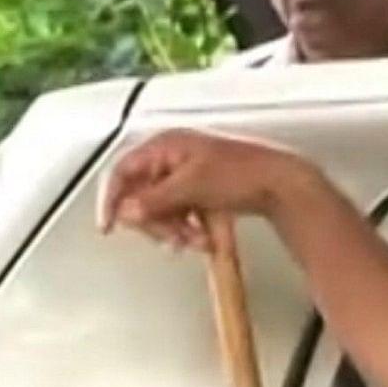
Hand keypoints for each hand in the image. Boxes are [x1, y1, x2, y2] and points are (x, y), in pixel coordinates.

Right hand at [98, 128, 313, 252]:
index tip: (108, 226)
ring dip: (175, 230)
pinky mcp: (198, 193)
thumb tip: (126, 211)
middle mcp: (171, 158)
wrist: (279, 184)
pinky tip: (204, 238)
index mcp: (165, 146)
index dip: (113, 199)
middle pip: (141, 197)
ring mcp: (185, 176)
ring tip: (197, 240)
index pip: (123, 172)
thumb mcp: (191, 186)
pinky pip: (180, 215)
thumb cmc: (240, 173)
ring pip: (161, 211)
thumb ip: (155, 200)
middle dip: (156, 223)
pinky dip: (188, 230)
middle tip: (174, 238)